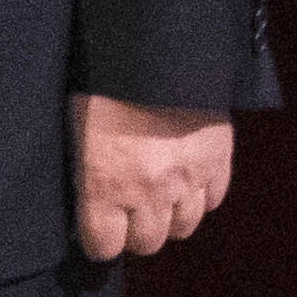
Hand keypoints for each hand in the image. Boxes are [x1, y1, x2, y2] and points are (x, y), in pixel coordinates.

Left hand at [75, 94, 233, 264]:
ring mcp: (188, 178)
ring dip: (169, 216)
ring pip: (183, 227)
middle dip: (135, 232)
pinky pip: (213, 199)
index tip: (97, 229)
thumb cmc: (103, 84)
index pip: (104, 246)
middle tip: (128, 212)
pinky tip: (186, 178)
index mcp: (105, 185)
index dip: (99, 239)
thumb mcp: (77, 130)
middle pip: (147, 243)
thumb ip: (85, 172)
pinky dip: (200, 194)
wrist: (157, 50)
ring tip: (159, 196)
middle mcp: (149, 192)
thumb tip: (86, 198)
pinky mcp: (219, 160)